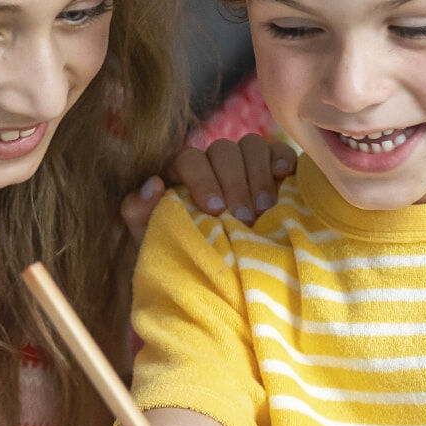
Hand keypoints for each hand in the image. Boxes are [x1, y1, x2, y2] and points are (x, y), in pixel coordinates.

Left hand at [120, 134, 296, 240]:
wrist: (225, 280)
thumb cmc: (186, 255)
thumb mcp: (157, 239)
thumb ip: (140, 214)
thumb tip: (153, 184)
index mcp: (184, 171)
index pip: (189, 158)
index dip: (202, 179)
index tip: (215, 209)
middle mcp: (215, 160)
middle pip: (223, 150)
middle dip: (233, 183)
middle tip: (244, 218)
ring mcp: (246, 161)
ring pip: (252, 145)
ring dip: (258, 176)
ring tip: (265, 209)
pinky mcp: (276, 166)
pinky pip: (279, 151)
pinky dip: (283, 159)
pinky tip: (285, 178)